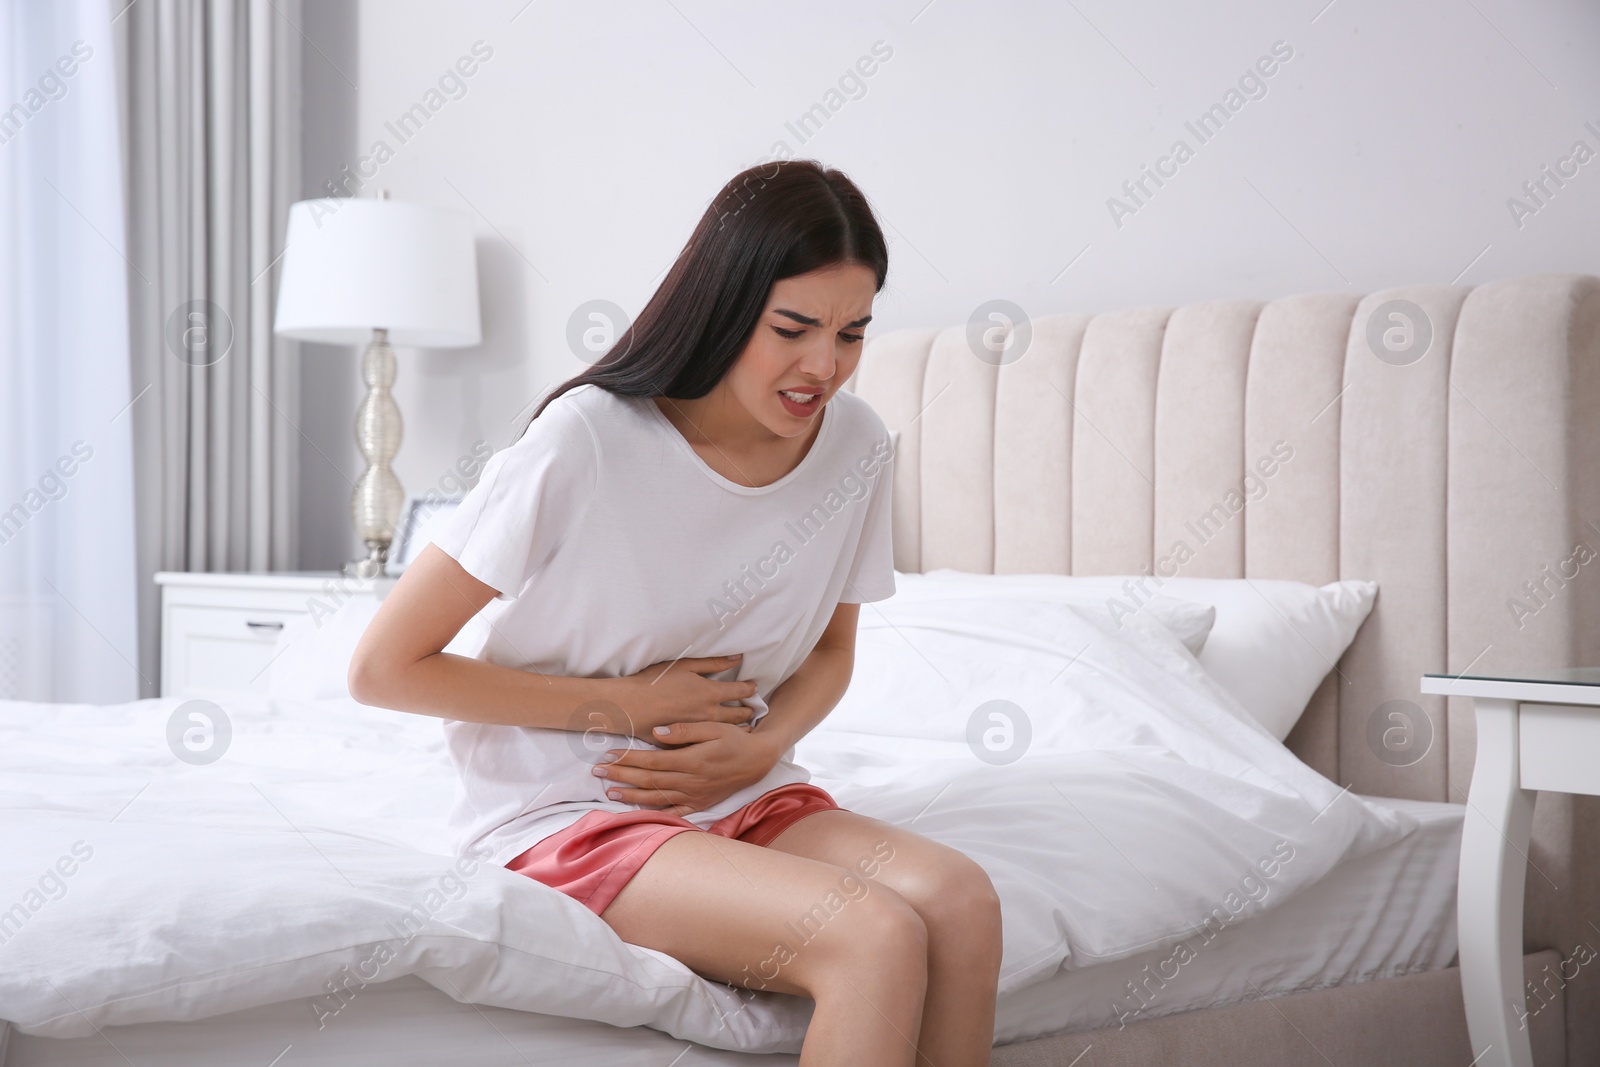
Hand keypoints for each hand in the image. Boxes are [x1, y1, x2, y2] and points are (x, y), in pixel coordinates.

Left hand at [594, 722, 782, 815]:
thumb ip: (685, 729)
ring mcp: (694, 795)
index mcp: (691, 760)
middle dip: (621, 776)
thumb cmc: (734, 739)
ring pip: (656, 798)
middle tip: (597, 772)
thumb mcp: (714, 726)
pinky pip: (674, 812)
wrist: (757, 761)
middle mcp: (690, 781)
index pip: (651, 761)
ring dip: (631, 796)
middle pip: (648, 780)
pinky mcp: (699, 803)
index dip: (627, 759)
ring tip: (610, 793)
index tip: (608, 755)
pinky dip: (655, 813)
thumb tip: (657, 733)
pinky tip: (639, 811)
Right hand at [604, 655, 758, 742]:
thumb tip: (738, 658)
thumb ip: (713, 663)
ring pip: (728, 731)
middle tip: (753, 709)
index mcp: (710, 693)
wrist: (630, 706)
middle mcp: (710, 714)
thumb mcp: (684, 665)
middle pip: (738, 714)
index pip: (740, 691)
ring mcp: (700, 731)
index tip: (754, 687)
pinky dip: (719, 740)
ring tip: (746, 726)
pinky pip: (709, 742)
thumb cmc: (654, 681)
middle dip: (748, 711)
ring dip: (739, 727)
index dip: (749, 688)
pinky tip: (721, 740)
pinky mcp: (688, 743)